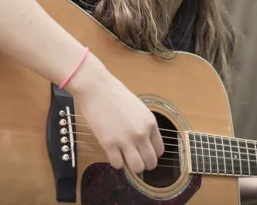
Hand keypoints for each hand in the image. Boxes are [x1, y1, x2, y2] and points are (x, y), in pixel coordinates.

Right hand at [65, 53, 163, 173]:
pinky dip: (116, 162)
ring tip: (125, 159)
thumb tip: (144, 143)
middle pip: (150, 162)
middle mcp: (141, 134)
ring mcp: (125, 140)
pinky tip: (113, 153)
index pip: (159, 150)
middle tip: (136, 160)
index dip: (152, 154)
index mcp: (150, 123)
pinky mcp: (109, 144)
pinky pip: (118, 165)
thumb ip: (143, 126)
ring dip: (132, 167)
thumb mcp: (139, 108)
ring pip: (137, 168)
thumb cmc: (115, 94)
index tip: (144, 153)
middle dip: (144, 164)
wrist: (96, 88)